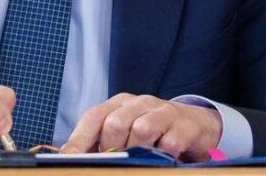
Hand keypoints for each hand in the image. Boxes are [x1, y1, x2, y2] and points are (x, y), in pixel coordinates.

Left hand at [60, 93, 221, 161]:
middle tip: (115, 163)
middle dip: (111, 149)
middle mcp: (140, 103)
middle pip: (115, 124)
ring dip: (137, 152)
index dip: (79, 139)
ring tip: (140, 160)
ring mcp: (163, 112)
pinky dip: (162, 155)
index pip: (94, 116)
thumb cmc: (153, 130)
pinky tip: (163, 159)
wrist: (196, 124)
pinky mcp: (185, 126)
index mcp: (119, 104)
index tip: (69, 158)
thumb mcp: (125, 132)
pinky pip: (169, 143)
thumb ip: (100, 142)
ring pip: (141, 130)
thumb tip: (70, 157)